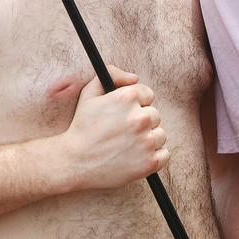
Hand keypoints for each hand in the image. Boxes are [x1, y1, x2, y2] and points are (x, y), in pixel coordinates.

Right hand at [62, 66, 169, 189]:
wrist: (74, 163)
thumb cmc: (81, 128)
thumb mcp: (89, 94)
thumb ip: (112, 74)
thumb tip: (135, 78)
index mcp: (128, 98)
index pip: (148, 95)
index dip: (136, 104)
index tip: (125, 114)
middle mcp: (140, 118)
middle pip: (155, 115)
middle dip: (141, 122)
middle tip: (123, 132)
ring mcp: (146, 141)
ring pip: (160, 135)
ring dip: (148, 139)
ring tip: (127, 146)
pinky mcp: (149, 162)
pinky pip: (164, 154)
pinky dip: (154, 156)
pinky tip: (136, 157)